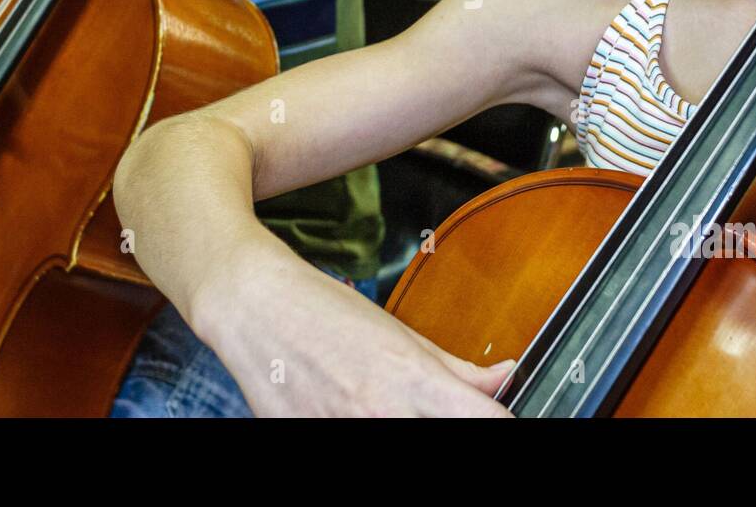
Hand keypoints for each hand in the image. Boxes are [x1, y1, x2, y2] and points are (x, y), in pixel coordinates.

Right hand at [198, 247, 514, 416]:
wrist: (253, 305)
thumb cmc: (324, 310)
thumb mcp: (398, 332)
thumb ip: (456, 366)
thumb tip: (503, 378)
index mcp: (412, 378)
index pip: (484, 420)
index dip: (498, 422)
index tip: (496, 418)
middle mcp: (382, 412)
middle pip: (447, 438)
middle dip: (448, 425)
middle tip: (436, 409)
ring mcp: (342, 432)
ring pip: (403, 449)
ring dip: (404, 426)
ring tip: (384, 404)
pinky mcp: (306, 441)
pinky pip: (350, 446)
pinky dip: (358, 432)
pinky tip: (346, 411)